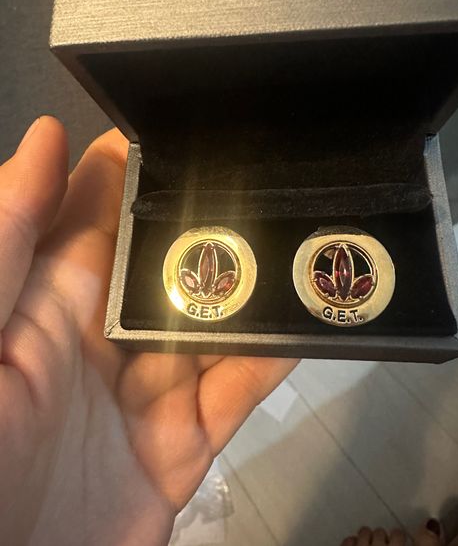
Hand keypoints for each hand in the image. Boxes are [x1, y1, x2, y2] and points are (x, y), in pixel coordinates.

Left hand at [0, 117, 296, 545]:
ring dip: (264, 287)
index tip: (213, 119)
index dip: (156, 162)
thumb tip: (53, 136)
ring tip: (320, 239)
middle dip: (227, 217)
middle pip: (180, 260)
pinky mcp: (182, 445)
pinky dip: (275, 361)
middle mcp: (110, 332)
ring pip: (221, 322)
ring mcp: (150, 389)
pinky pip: (239, 393)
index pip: (111, 206)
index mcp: (57, 295)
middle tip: (295, 172)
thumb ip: (8, 236)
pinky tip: (315, 323)